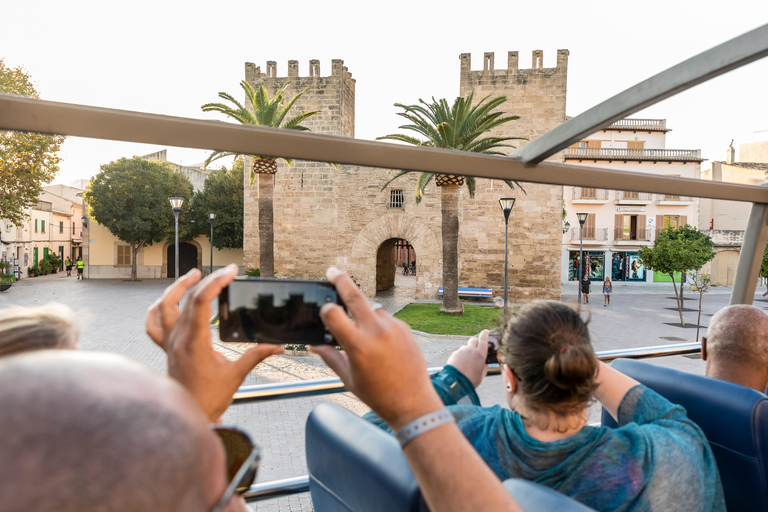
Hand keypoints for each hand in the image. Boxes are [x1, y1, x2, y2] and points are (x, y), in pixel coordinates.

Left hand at [146, 264, 282, 421]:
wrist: (191, 416)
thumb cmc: (210, 400)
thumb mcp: (237, 375)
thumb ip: (257, 356)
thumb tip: (278, 346)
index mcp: (195, 343)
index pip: (200, 302)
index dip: (216, 283)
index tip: (231, 272)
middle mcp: (178, 340)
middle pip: (188, 299)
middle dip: (208, 280)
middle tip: (227, 272)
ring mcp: (169, 343)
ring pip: (164, 306)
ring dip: (178, 287)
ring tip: (195, 275)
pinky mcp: (167, 348)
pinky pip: (153, 324)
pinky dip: (157, 308)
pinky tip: (167, 300)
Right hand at [312, 267, 443, 429]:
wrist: (412, 402)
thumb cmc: (377, 394)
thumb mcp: (348, 378)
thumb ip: (330, 357)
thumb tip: (314, 344)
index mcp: (357, 344)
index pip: (333, 313)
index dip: (325, 310)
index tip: (324, 310)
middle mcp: (376, 331)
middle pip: (355, 295)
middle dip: (341, 280)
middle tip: (332, 271)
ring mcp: (393, 328)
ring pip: (372, 309)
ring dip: (364, 314)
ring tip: (365, 336)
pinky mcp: (405, 328)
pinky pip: (387, 319)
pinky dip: (380, 325)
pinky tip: (382, 345)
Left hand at [446, 331, 487, 387]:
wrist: (456, 383)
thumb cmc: (470, 380)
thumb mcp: (481, 375)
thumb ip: (484, 367)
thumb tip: (485, 363)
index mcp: (480, 354)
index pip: (483, 339)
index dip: (485, 334)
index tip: (486, 331)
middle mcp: (470, 350)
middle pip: (473, 339)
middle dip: (475, 342)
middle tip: (476, 348)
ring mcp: (461, 351)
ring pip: (465, 347)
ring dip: (467, 351)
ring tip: (466, 362)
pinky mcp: (454, 354)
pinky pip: (459, 352)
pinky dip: (460, 356)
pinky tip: (460, 365)